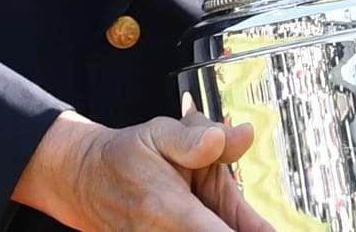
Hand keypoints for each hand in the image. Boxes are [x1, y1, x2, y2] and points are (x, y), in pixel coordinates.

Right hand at [16, 111, 273, 231]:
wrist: (85, 182)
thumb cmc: (127, 157)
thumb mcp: (161, 133)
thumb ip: (201, 138)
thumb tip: (242, 135)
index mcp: (168, 208)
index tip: (271, 231)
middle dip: (242, 229)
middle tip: (260, 221)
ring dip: (225, 225)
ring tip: (230, 211)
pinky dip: (209, 227)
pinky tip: (216, 216)